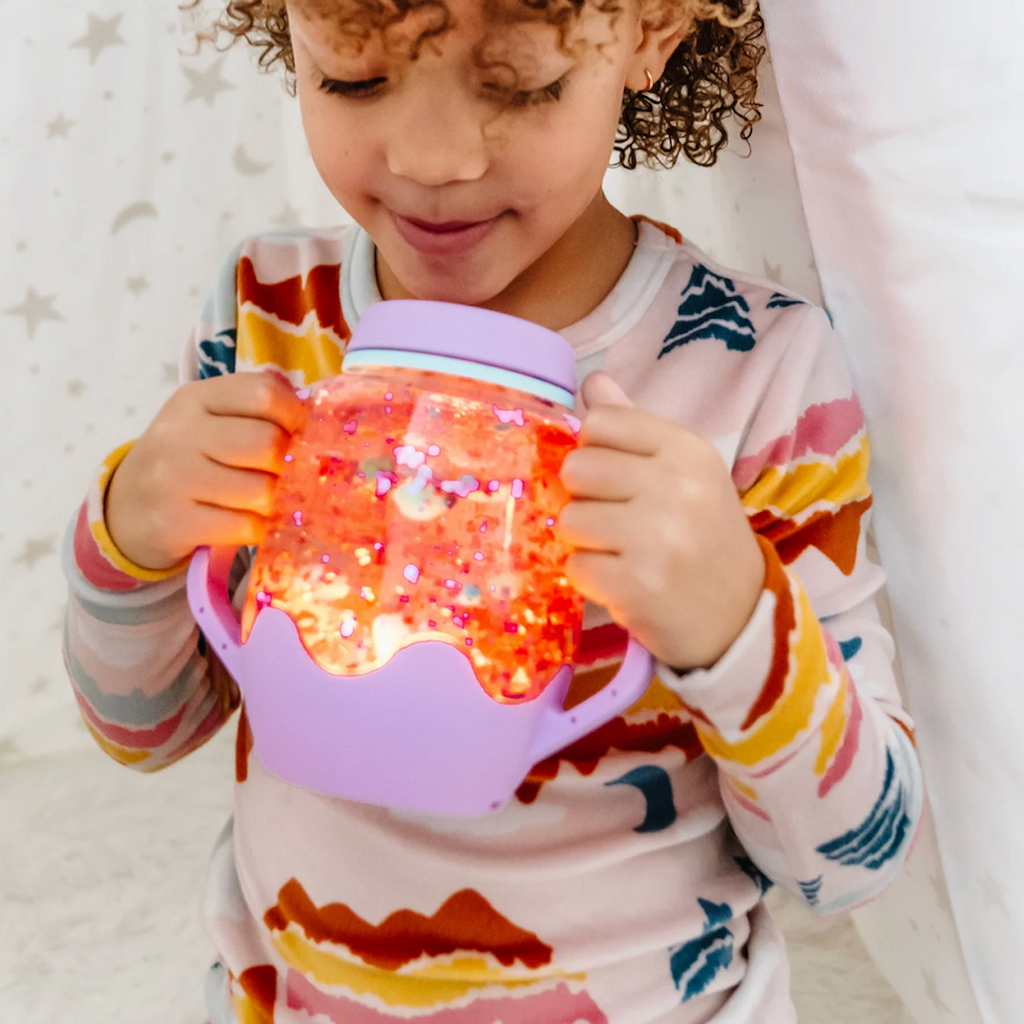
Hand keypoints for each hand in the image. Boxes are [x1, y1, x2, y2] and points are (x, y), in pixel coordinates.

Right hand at [105, 372, 306, 570]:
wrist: (126, 510)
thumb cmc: (187, 460)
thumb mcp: (209, 421)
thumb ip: (257, 413)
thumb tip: (318, 420)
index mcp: (195, 398)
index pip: (264, 393)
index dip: (295, 415)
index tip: (297, 434)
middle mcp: (180, 433)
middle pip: (267, 443)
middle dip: (286, 464)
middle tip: (281, 475)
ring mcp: (174, 478)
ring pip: (261, 490)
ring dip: (274, 502)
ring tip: (264, 501)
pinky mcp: (175, 522)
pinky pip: (245, 527)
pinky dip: (259, 529)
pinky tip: (250, 524)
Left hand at [556, 372, 764, 671]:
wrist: (740, 617)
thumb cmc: (703, 536)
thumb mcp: (684, 471)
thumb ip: (634, 425)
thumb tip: (593, 381)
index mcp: (687, 449)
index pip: (600, 421)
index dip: (594, 450)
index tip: (616, 478)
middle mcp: (676, 485)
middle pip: (576, 467)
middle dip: (584, 497)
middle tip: (616, 520)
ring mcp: (657, 536)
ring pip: (569, 518)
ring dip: (585, 541)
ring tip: (621, 552)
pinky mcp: (637, 584)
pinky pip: (576, 566)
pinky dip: (590, 578)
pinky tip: (622, 581)